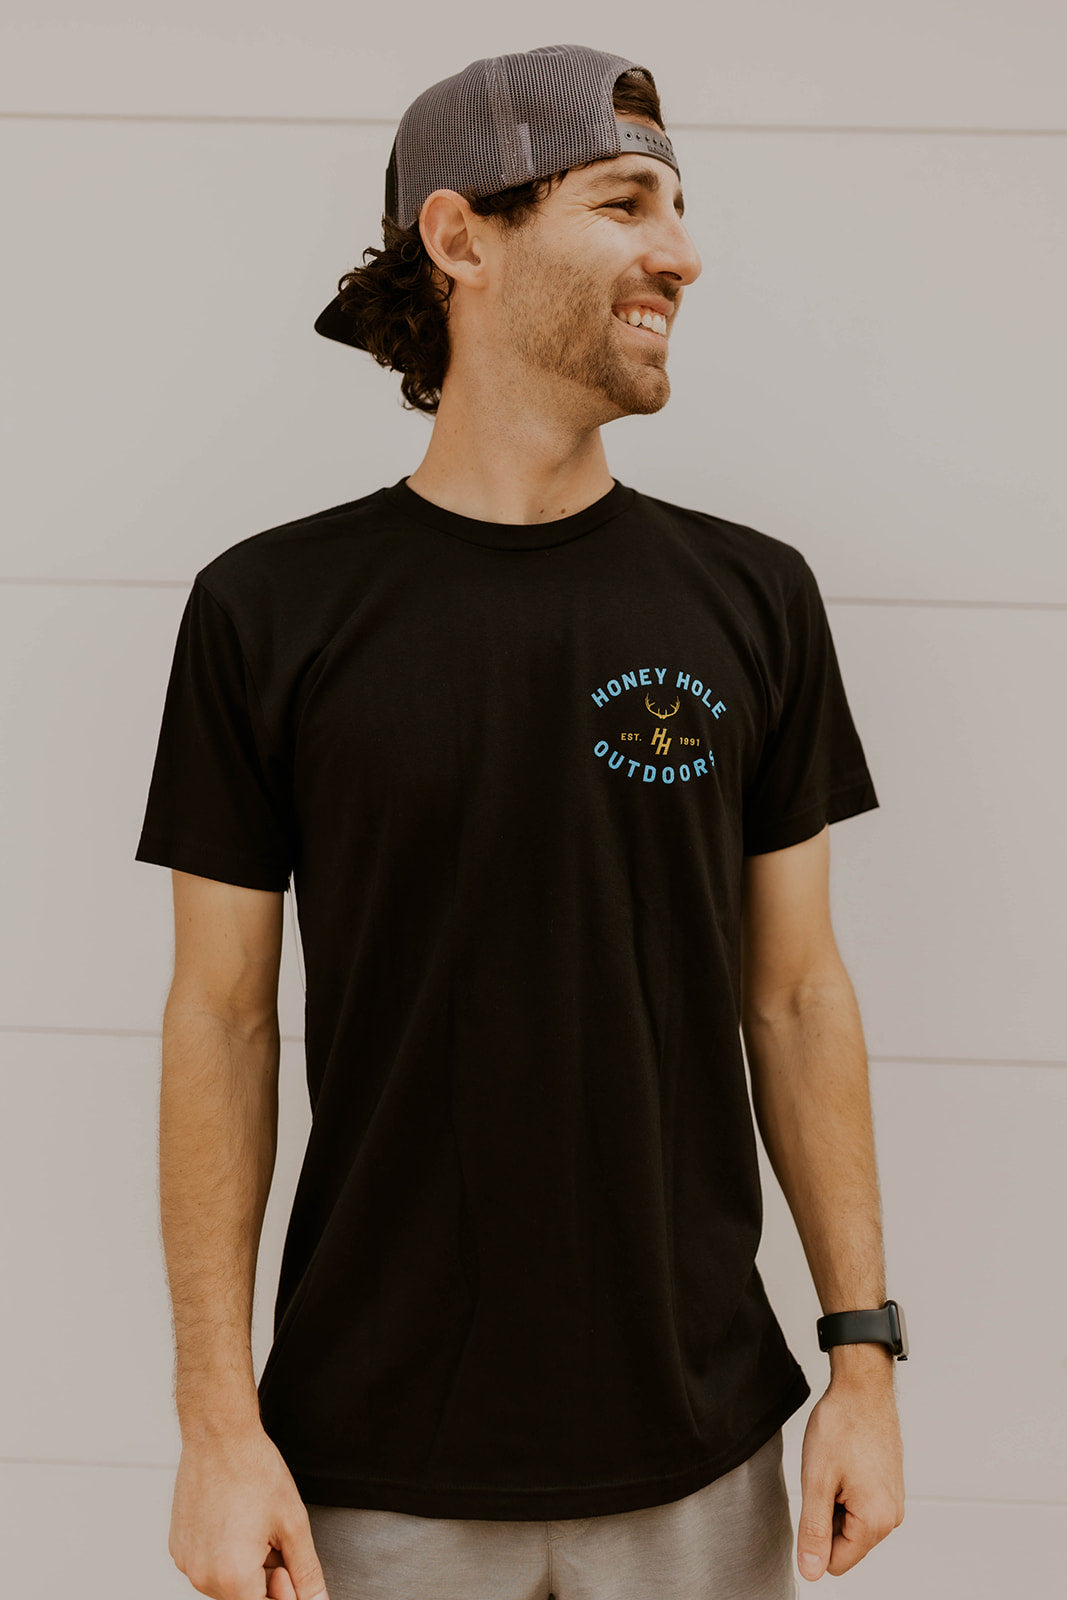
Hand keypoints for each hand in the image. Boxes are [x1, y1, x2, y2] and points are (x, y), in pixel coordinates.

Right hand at [169, 1421, 329, 1598]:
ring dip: (246, 1566)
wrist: (219, 1435)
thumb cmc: (254, 1470)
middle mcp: (202, 1576)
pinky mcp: (178, 1548)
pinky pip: (207, 1565)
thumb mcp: (292, 1524)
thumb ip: (306, 1573)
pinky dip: (225, 1553)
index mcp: (232, 1576)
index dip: (285, 1590)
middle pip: (244, 1597)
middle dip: (266, 1578)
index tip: (289, 1567)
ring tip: (255, 1525)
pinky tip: (236, 1521)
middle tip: (275, 1539)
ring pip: (226, 1583)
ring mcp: (186, 1562)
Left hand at [795, 1367, 904, 1580]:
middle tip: (823, 1479)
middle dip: (826, 1517)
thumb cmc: (841, 1426)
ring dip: (835, 1502)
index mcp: (877, 1521)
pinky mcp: (890, 1487)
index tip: (813, 1500)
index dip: (814, 1536)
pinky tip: (843, 1463)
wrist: (863, 1387)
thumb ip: (814, 1531)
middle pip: (845, 1545)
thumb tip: (810, 1571)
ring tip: (834, 1468)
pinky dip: (845, 1490)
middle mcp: (892, 1517)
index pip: (835, 1563)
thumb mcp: (816, 1481)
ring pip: (852, 1524)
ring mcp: (893, 1501)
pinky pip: (862, 1506)